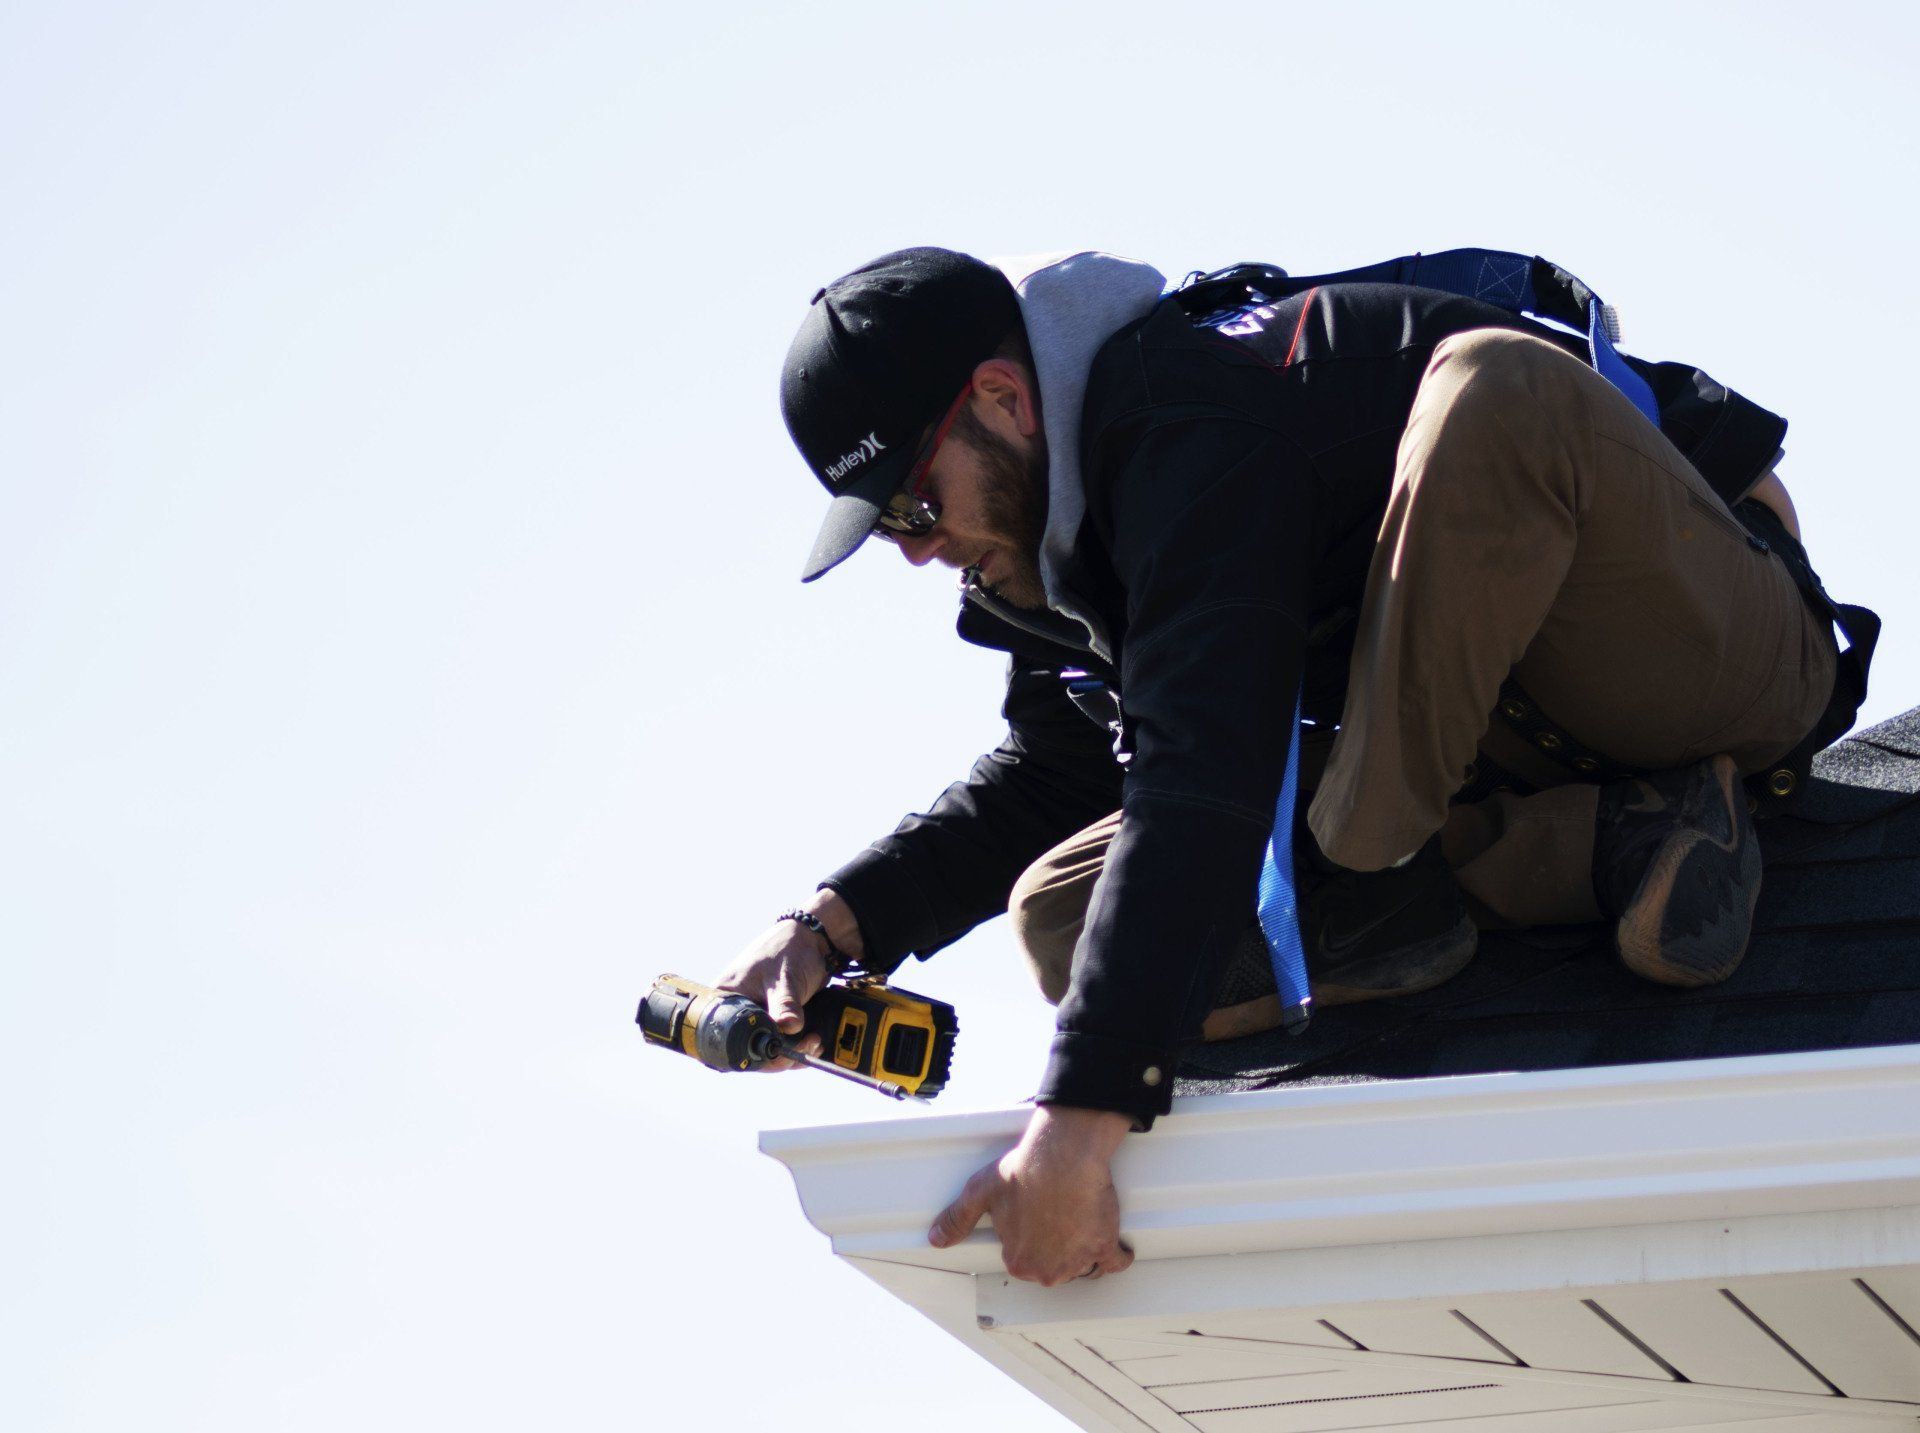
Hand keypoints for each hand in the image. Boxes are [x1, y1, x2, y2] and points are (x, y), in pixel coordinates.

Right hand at [713, 892, 862, 1071]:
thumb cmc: (790, 948)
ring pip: (767, 1049)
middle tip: (804, 1048)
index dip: (750, 1055)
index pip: (728, 1040)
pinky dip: (797, 1046)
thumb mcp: (785, 978)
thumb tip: (788, 1029)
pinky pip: (781, 1041)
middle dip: (778, 1056)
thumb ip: (785, 1004)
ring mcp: (757, 1016)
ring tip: (813, 1041)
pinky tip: (813, 1040)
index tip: (777, 1056)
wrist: (814, 939)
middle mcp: (737, 1011)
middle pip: (749, 1050)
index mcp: (726, 999)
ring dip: (792, 1053)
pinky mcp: (774, 1019)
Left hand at [928, 1105, 1134, 1284]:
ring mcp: (1078, 1261)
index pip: (1023, 1260)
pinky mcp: (1105, 1246)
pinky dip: (1117, 1253)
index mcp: (1017, 1261)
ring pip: (1083, 1265)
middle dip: (1055, 1247)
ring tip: (1080, 1223)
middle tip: (1056, 1218)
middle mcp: (1047, 1270)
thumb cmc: (1024, 1170)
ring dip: (1083, 1250)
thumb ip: (958, 1219)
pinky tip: (1115, 1243)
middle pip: (1053, 1267)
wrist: (1062, 1155)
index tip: (1034, 1220)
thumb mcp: (980, 1192)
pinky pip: (1116, 1262)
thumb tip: (937, 1238)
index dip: (1028, 1237)